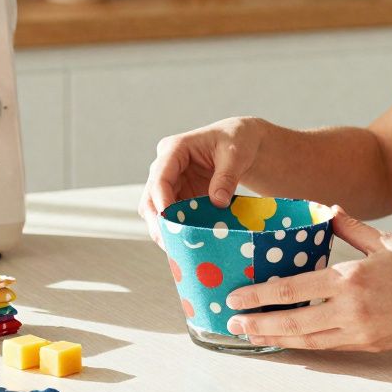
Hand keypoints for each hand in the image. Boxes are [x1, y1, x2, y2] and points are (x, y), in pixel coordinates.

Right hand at [138, 117, 265, 244]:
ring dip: (166, 230)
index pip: (160, 176)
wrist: (241, 143)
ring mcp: (171, 183)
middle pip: (151, 197)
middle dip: (158, 221)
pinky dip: (178, 230)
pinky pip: (173, 217)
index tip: (168, 219)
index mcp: (174, 149)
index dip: (161, 199)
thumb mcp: (235, 154)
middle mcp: (166, 166)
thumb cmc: (236, 141)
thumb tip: (218, 202)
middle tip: (169, 243)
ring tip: (178, 250)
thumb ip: (226, 177)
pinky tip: (187, 245)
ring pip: (157, 211)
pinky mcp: (179, 197)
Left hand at [223, 208, 391, 350]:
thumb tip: (327, 210)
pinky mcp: (370, 345)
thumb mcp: (386, 240)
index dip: (260, 296)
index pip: (294, 289)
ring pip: (307, 340)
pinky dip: (303, 344)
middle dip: (258, 324)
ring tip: (249, 337)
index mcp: (351, 278)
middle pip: (293, 321)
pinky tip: (286, 341)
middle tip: (230, 324)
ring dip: (275, 339)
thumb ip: (351, 227)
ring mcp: (361, 331)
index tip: (236, 297)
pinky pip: (328, 346)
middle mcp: (352, 309)